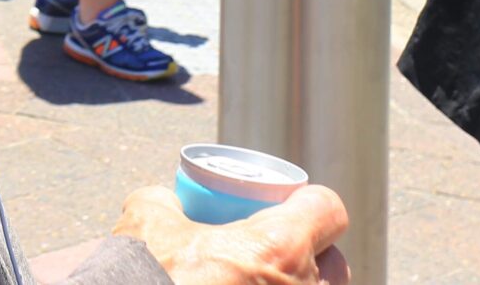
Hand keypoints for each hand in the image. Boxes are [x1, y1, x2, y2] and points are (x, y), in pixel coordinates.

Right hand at [116, 184, 348, 284]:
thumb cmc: (145, 279)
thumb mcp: (144, 225)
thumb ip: (164, 202)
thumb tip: (166, 202)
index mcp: (278, 250)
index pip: (329, 211)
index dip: (311, 203)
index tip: (292, 206)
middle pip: (335, 266)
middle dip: (310, 258)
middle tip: (275, 257)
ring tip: (259, 284)